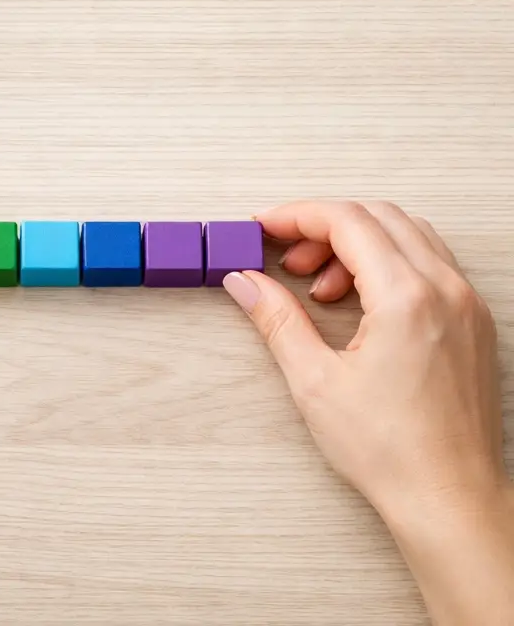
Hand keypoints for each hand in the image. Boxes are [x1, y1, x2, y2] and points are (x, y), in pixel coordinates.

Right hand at [223, 200, 513, 624]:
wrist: (451, 501)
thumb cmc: (395, 452)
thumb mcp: (315, 381)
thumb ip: (276, 319)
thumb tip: (245, 282)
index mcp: (407, 298)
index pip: (346, 221)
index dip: (296, 216)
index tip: (263, 227)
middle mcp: (445, 290)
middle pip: (377, 215)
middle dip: (322, 225)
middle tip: (285, 254)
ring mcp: (466, 303)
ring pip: (405, 233)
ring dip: (355, 242)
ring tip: (318, 284)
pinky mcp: (472, 321)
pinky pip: (428, 261)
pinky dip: (386, 261)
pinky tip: (357, 300)